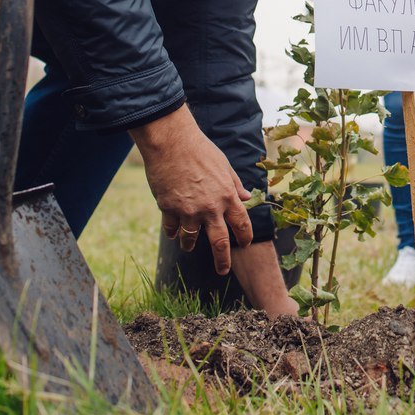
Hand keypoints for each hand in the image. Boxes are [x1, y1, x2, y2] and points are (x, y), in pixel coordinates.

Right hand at [131, 105, 253, 274]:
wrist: (172, 143)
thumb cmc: (200, 150)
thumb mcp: (224, 165)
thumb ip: (234, 184)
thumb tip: (245, 198)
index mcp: (227, 196)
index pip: (241, 224)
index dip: (245, 236)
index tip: (245, 243)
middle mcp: (210, 208)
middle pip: (220, 243)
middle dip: (222, 260)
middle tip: (223, 270)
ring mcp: (188, 211)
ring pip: (191, 239)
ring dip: (190, 245)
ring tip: (188, 247)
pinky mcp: (169, 209)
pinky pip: (171, 228)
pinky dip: (172, 232)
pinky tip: (173, 232)